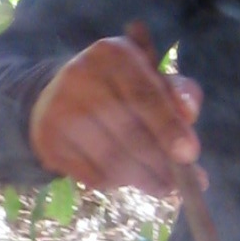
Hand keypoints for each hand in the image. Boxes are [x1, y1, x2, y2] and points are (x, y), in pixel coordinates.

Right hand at [27, 27, 203, 194]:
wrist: (55, 95)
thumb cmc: (117, 86)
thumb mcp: (149, 76)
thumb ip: (176, 91)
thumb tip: (189, 113)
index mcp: (112, 53)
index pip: (145, 96)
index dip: (169, 127)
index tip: (190, 155)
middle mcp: (80, 76)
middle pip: (129, 133)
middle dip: (160, 164)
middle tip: (182, 184)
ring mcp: (60, 110)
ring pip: (111, 160)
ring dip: (142, 179)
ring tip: (161, 186)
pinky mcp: (49, 141)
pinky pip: (92, 174)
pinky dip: (116, 182)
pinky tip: (128, 178)